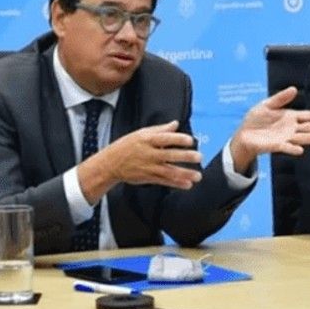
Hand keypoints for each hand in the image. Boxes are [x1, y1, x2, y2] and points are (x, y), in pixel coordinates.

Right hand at [79, 120, 202, 197]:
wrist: (111, 163)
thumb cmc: (127, 146)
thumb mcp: (141, 133)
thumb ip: (160, 129)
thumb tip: (176, 124)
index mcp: (147, 140)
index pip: (165, 139)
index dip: (178, 139)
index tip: (191, 140)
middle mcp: (149, 154)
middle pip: (169, 155)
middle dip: (185, 156)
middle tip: (199, 156)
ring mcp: (149, 167)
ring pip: (169, 171)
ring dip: (184, 174)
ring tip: (198, 175)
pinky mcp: (148, 178)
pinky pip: (164, 181)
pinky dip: (176, 183)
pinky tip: (188, 184)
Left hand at [227, 87, 309, 171]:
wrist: (244, 134)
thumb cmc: (256, 119)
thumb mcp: (267, 104)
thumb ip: (280, 98)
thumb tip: (294, 89)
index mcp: (290, 117)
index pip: (307, 116)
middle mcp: (291, 129)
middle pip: (308, 127)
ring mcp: (285, 138)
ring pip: (300, 138)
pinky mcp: (276, 146)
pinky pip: (285, 147)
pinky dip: (292, 148)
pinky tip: (300, 149)